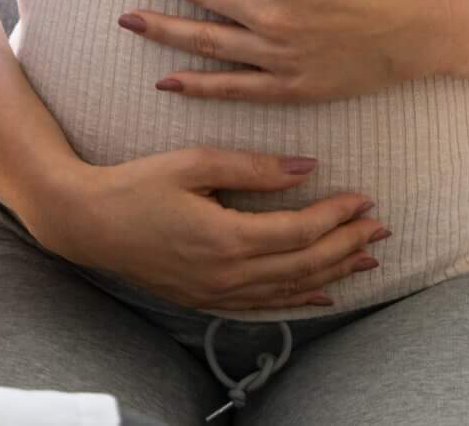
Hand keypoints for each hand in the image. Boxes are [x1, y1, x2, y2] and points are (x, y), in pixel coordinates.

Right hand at [24, 147, 386, 313]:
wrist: (87, 223)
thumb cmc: (137, 184)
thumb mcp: (193, 163)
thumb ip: (252, 167)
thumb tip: (305, 167)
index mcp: (226, 238)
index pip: (299, 231)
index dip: (336, 216)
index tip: (364, 199)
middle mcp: (227, 274)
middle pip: (303, 264)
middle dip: (346, 245)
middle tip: (380, 227)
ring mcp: (217, 292)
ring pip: (290, 288)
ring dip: (333, 273)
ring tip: (368, 259)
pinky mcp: (206, 299)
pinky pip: (264, 304)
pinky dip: (299, 299)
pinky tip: (324, 294)